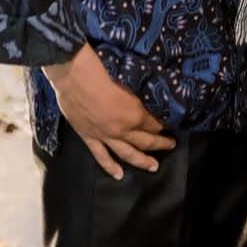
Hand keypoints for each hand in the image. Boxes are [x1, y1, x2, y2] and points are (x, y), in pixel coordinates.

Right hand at [45, 43, 175, 178]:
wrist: (75, 77)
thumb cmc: (102, 72)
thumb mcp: (129, 82)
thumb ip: (137, 97)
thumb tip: (144, 102)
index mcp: (135, 114)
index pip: (154, 123)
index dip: (162, 124)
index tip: (169, 124)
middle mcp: (123, 130)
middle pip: (146, 141)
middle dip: (161, 143)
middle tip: (171, 145)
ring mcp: (106, 136)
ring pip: (128, 154)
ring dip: (143, 161)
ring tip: (154, 166)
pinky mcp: (89, 138)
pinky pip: (101, 157)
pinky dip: (110, 167)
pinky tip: (119, 175)